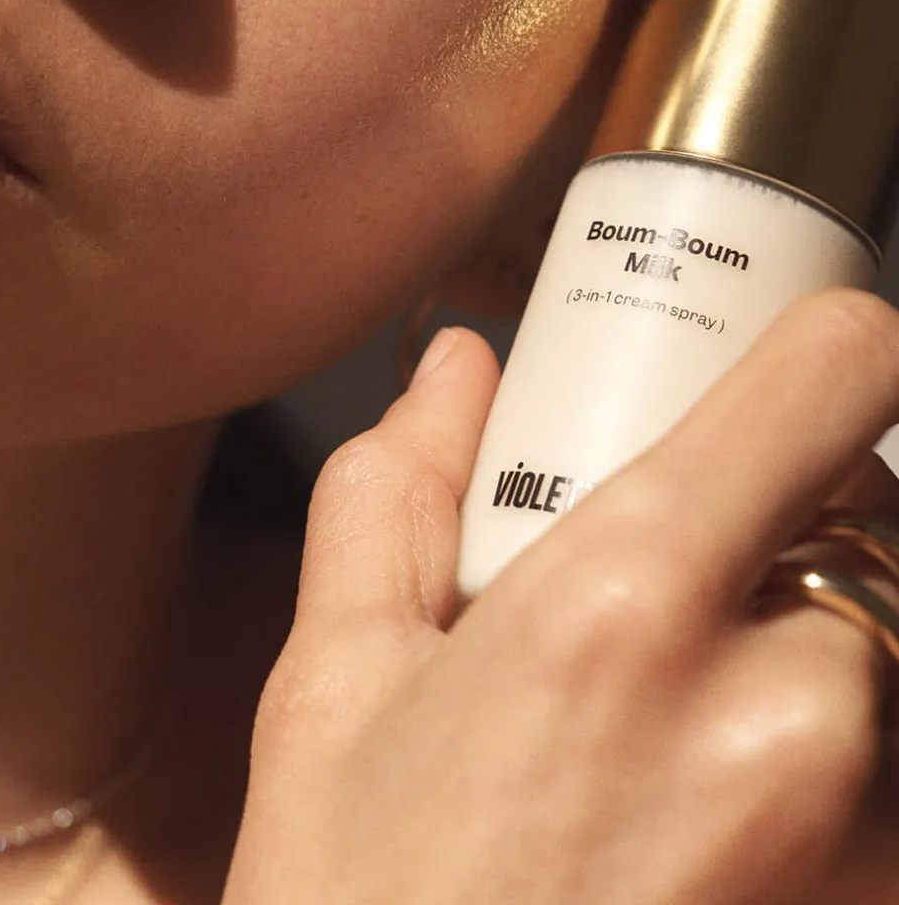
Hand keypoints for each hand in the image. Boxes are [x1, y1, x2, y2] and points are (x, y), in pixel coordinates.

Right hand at [229, 288, 898, 904]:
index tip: (788, 359)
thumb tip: (453, 371)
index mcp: (628, 603)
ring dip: (824, 664)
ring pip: (893, 666)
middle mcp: (786, 709)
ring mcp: (863, 837)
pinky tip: (713, 834)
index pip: (837, 379)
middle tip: (688, 583)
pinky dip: (840, 778)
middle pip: (879, 525)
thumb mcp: (333, 688)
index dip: (827, 341)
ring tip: (689, 735)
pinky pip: (894, 792)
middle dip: (795, 530)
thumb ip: (394, 497)